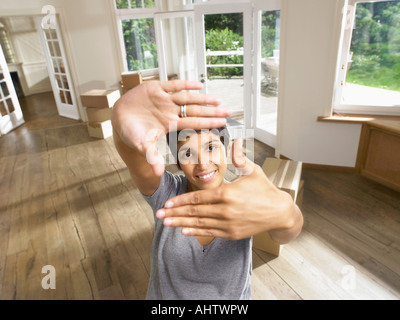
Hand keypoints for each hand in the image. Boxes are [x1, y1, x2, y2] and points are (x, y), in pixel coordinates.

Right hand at [111, 80, 229, 175]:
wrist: (119, 119)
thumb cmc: (132, 133)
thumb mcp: (142, 145)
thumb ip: (152, 156)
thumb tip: (158, 173)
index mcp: (169, 124)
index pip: (192, 123)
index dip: (207, 122)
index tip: (222, 122)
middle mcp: (170, 111)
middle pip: (194, 110)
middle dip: (211, 111)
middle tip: (228, 111)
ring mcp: (163, 99)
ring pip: (187, 97)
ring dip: (202, 98)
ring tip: (217, 99)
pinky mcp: (155, 88)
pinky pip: (172, 85)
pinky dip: (184, 84)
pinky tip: (198, 85)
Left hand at [155, 139, 302, 242]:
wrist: (280, 212)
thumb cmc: (265, 190)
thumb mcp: (252, 171)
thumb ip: (239, 158)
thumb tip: (236, 140)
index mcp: (227, 193)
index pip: (198, 198)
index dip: (181, 201)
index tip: (167, 203)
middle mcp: (225, 210)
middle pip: (195, 212)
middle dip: (175, 213)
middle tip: (159, 214)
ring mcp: (229, 224)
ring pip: (200, 223)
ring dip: (181, 223)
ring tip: (166, 223)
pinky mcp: (232, 233)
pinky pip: (210, 232)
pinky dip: (196, 232)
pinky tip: (184, 231)